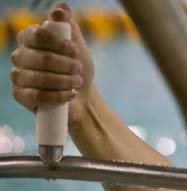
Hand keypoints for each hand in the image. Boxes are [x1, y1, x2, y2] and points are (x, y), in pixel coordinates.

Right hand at [10, 2, 93, 125]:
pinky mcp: (20, 95)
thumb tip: (59, 10)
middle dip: (67, 66)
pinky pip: (38, 95)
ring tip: (76, 83)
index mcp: (29, 38)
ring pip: (41, 78)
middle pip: (43, 58)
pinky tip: (70, 94)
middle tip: (78, 70)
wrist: (82, 96)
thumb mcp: (77, 43)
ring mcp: (17, 75)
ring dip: (66, 81)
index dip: (60, 44)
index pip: (38, 35)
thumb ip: (68, 23)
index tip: (75, 51)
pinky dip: (59, 96)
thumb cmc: (77, 68)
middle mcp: (19, 55)